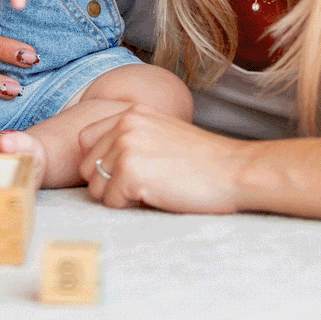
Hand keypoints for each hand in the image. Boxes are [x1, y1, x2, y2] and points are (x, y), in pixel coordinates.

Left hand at [78, 104, 247, 212]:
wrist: (235, 170)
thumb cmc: (203, 159)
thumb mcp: (162, 130)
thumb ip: (130, 135)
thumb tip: (97, 160)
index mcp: (130, 112)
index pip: (85, 139)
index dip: (99, 161)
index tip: (121, 172)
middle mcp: (123, 125)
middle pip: (86, 165)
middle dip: (106, 182)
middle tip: (139, 186)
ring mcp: (125, 147)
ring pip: (95, 186)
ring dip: (118, 197)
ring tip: (149, 190)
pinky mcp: (130, 172)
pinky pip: (110, 202)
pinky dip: (129, 207)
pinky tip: (155, 197)